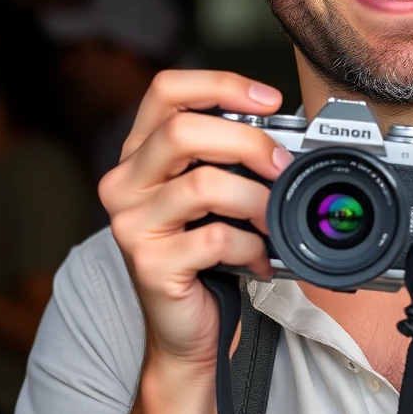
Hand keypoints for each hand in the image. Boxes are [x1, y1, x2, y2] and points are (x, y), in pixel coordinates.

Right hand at [98, 70, 288, 367]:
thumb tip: (288, 137)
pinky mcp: (150, 264)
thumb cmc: (205, 253)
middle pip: (183, 131)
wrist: (184, 329)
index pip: (166, 91)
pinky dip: (251, 246)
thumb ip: (231, 160)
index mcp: (140, 153)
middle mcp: (125, 182)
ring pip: (203, 186)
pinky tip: (261, 259)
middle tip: (282, 165)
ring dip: (256, 199)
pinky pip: (215, 239)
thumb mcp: (213, 195)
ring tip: (273, 218)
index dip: (221, 84)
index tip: (270, 100)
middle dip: (247, 142)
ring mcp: (131, 224)